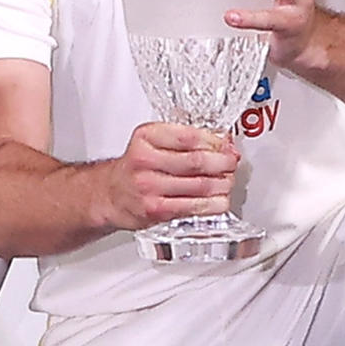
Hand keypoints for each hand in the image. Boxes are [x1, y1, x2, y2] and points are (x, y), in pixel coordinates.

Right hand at [117, 119, 242, 227]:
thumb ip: (185, 138)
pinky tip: (219, 199)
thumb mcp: (153, 141)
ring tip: (228, 180)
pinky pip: (194, 206)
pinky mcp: (156, 209)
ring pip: (199, 185)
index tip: (226, 144)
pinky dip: (213, 204)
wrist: (112, 194)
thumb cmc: (136, 167)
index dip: (215, 141)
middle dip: (223, 163)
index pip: (189, 136)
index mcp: (146, 137)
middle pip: (197, 161)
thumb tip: (222, 142)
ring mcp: (149, 186)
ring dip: (222, 184)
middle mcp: (145, 160)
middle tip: (232, 162)